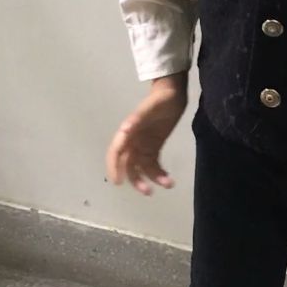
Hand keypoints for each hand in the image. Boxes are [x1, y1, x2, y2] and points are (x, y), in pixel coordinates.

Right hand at [106, 74, 186, 195]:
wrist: (172, 95)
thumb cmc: (160, 99)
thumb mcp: (150, 108)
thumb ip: (137, 118)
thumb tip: (124, 129)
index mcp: (128, 132)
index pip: (116, 152)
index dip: (114, 167)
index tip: (118, 181)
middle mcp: (133, 141)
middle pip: (128, 165)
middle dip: (136, 179)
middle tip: (147, 191)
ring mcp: (143, 146)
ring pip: (142, 168)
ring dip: (151, 179)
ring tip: (167, 184)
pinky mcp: (154, 148)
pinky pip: (153, 166)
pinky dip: (159, 174)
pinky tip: (169, 180)